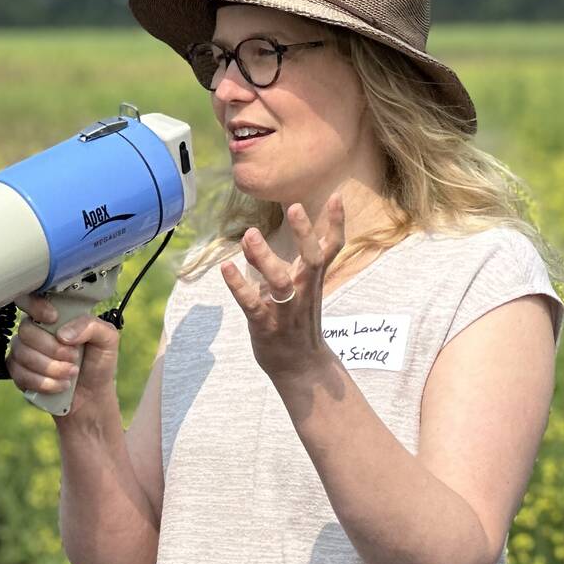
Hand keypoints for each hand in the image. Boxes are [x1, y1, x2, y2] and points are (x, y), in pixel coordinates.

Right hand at [8, 294, 120, 414]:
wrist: (92, 395)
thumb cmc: (98, 362)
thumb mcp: (107, 339)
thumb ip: (91, 326)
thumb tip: (62, 333)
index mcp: (56, 316)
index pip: (31, 299)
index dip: (36, 306)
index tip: (54, 318)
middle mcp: (36, 330)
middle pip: (26, 330)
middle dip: (52, 348)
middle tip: (74, 357)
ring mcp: (24, 351)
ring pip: (22, 353)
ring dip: (51, 368)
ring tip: (71, 373)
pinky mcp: (18, 372)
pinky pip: (19, 374)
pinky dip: (44, 382)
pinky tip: (60, 385)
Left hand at [221, 193, 346, 381]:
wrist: (301, 367)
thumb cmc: (295, 321)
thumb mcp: (292, 288)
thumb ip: (271, 262)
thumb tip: (253, 237)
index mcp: (314, 280)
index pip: (331, 248)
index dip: (336, 224)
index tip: (338, 196)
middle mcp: (305, 291)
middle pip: (311, 260)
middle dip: (304, 234)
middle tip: (295, 207)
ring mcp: (286, 309)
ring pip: (280, 282)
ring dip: (265, 258)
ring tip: (250, 235)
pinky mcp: (266, 325)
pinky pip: (253, 304)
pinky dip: (239, 286)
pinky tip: (225, 268)